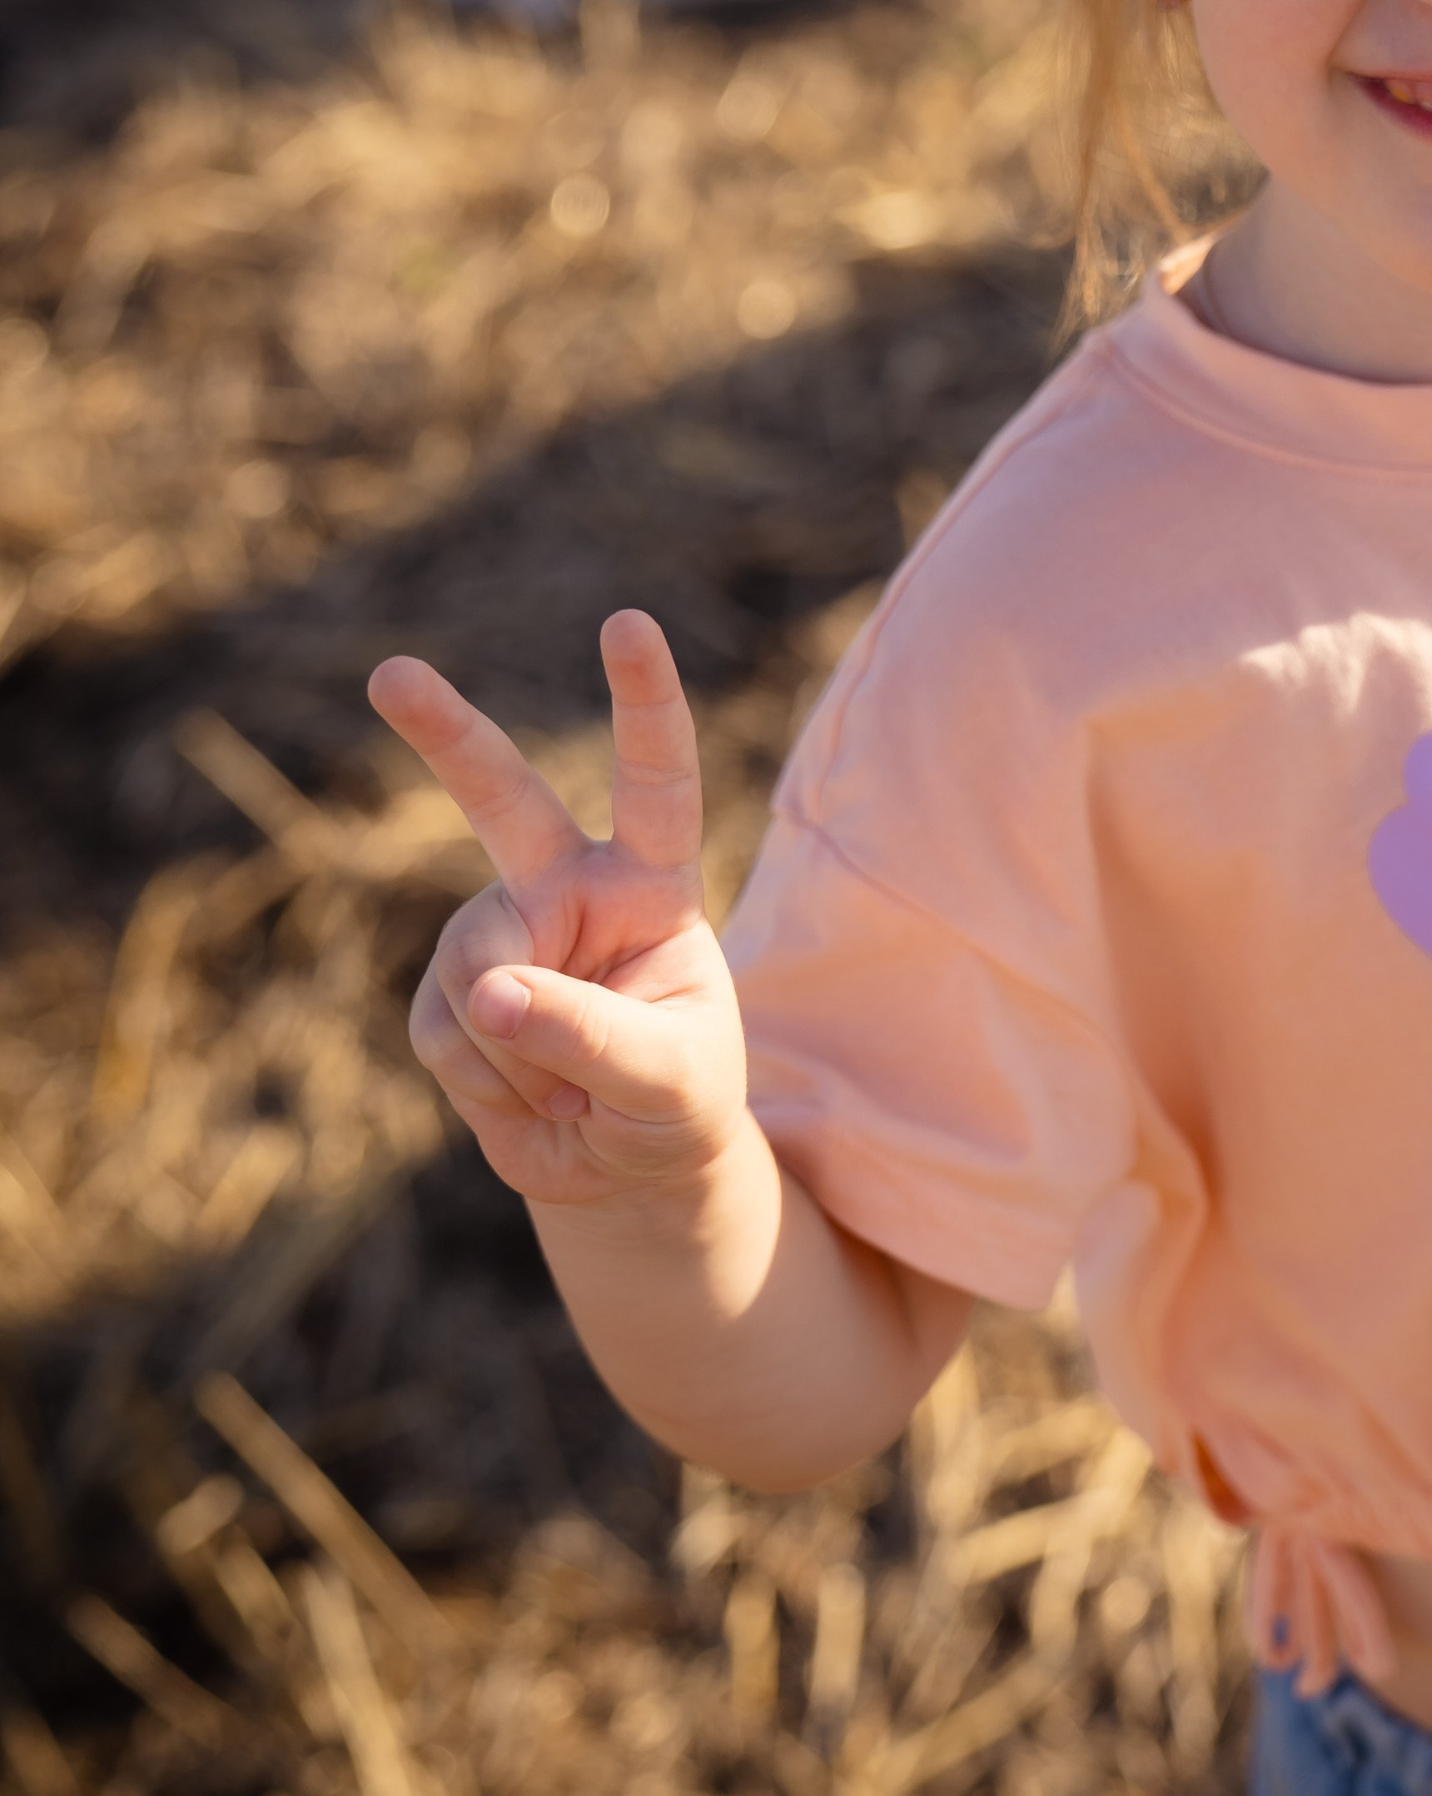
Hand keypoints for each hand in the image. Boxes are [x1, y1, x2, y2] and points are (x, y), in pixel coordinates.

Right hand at [371, 612, 747, 1214]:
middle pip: (502, 800)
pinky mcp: (447, 997)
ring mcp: (501, 936)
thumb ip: (592, 1034)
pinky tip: (527, 1097)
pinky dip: (486, 1085)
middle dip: (445, 734)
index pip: (655, 781)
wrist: (622, 1169)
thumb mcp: (671, 1080)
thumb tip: (490, 997)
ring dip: (520, 1055)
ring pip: (477, 973)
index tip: (626, 626)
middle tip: (391, 674)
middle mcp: (569, 889)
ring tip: (570, 1090)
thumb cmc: (677, 1104)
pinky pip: (446, 1034)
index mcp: (650, 883)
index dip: (644, 703)